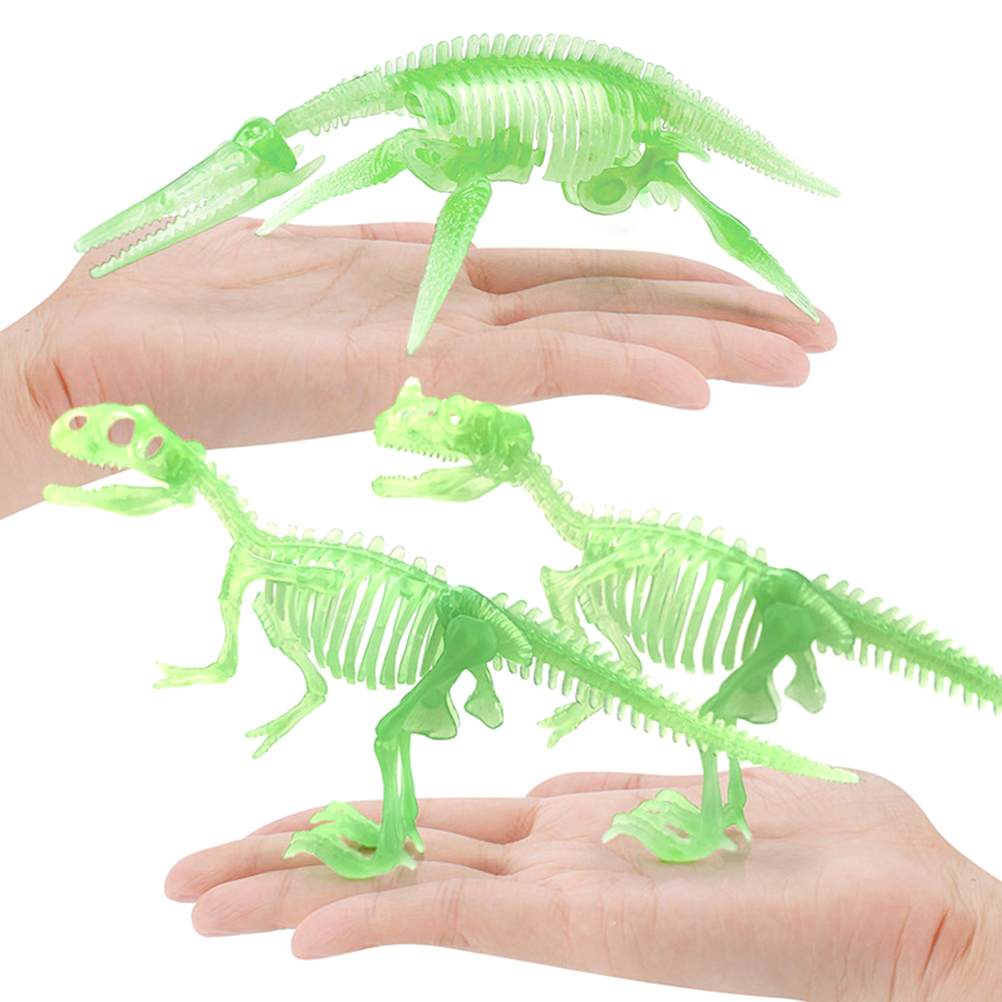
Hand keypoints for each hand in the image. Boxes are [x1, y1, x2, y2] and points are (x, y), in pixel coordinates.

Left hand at [1, 219, 833, 516]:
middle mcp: (450, 318)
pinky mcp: (399, 378)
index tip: (754, 296)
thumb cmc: (168, 305)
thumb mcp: (295, 239)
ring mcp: (432, 353)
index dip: (674, 286)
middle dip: (722, 320)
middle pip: (613, 307)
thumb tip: (431, 229)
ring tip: (799, 362)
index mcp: (431, 280)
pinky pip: (531, 370)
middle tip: (821, 341)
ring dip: (703, 349)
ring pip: (595, 341)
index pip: (581, 279)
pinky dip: (617, 372)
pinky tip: (697, 387)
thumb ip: (379, 244)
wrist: (80, 367)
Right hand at [166, 769, 1000, 1000]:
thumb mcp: (714, 788)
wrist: (927, 920)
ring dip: (303, 891)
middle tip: (185, 881)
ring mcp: (567, 901)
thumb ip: (628, 788)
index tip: (271, 834)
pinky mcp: (595, 926)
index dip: (352, 829)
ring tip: (201, 901)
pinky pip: (468, 919)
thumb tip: (558, 786)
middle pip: (399, 856)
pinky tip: (301, 932)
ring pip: (408, 887)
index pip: (439, 829)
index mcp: (584, 833)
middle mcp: (555, 871)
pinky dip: (381, 916)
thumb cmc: (842, 848)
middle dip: (290, 863)